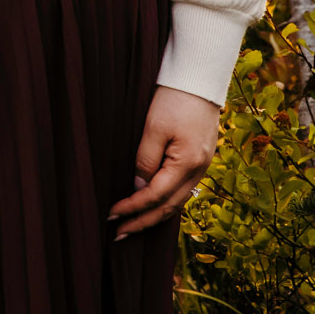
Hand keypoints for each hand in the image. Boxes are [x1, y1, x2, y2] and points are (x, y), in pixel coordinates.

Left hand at [108, 87, 221, 239]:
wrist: (200, 79)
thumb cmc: (174, 99)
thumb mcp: (154, 128)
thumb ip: (145, 160)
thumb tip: (138, 188)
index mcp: (187, 164)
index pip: (155, 197)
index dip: (132, 208)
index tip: (111, 215)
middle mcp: (198, 170)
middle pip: (169, 207)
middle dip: (143, 222)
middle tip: (119, 234)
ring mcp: (202, 166)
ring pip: (177, 201)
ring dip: (154, 215)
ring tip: (133, 225)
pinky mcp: (201, 159)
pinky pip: (182, 190)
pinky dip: (166, 202)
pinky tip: (154, 205)